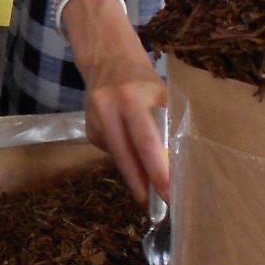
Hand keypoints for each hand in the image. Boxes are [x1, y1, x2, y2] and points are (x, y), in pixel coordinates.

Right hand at [66, 0, 168, 204]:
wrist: (107, 58)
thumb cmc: (143, 79)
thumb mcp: (160, 94)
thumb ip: (165, 122)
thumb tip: (178, 164)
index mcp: (132, 97)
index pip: (146, 140)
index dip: (157, 168)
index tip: (169, 191)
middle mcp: (108, 106)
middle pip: (125, 155)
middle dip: (143, 183)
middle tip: (157, 206)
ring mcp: (93, 117)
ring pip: (116, 155)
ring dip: (134, 174)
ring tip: (148, 188)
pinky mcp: (87, 126)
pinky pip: (108, 149)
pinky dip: (121, 154)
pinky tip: (128, 147)